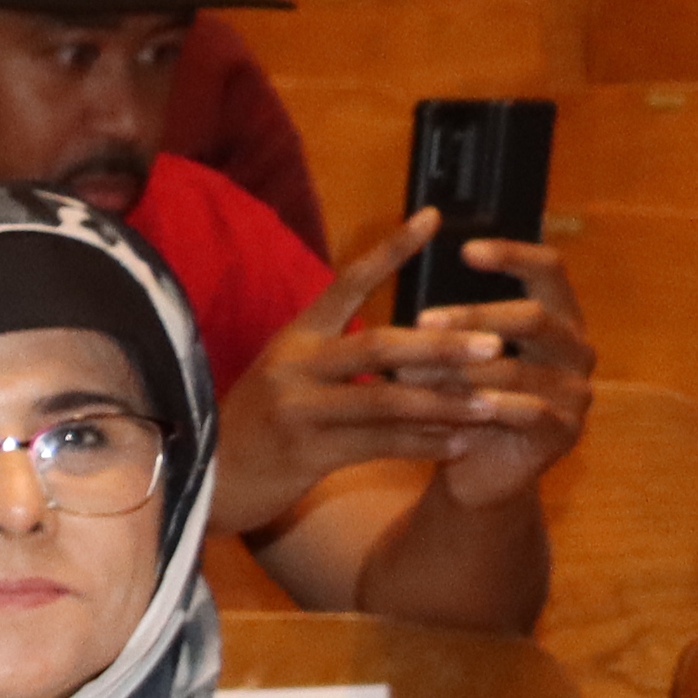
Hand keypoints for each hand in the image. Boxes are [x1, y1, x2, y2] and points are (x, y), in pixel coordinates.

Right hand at [215, 215, 581, 539]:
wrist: (202, 480)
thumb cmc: (257, 425)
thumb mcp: (286, 375)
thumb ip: (334, 353)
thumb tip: (406, 336)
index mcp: (296, 338)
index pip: (348, 282)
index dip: (392, 250)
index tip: (434, 217)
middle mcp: (294, 366)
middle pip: (380, 346)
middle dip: (442, 347)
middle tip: (495, 342)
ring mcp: (298, 410)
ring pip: (386, 401)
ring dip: (443, 404)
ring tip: (491, 405)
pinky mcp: (304, 454)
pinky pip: (377, 446)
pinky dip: (422, 444)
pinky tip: (458, 445)